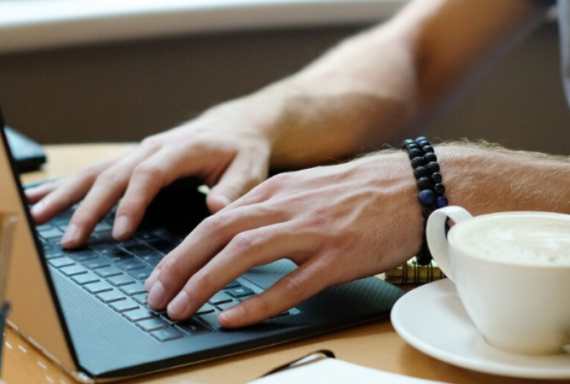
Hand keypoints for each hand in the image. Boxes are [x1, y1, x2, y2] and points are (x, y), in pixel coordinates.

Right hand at [25, 100, 276, 248]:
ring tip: (35, 217)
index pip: (148, 175)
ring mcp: (135, 154)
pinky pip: (91, 174)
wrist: (234, 126)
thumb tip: (215, 208)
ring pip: (93, 173)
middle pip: (112, 176)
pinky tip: (35, 198)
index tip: (119, 232)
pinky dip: (62, 186)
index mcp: (180, 149)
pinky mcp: (128, 162)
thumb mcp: (250, 168)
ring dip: (64, 196)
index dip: (131, 203)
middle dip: (88, 209)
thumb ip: (234, 189)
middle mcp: (151, 148)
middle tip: (71, 240)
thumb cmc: (242, 150)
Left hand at [144, 152, 424, 326]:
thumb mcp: (305, 191)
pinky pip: (290, 283)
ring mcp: (312, 232)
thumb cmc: (361, 193)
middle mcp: (286, 207)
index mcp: (275, 191)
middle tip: (155, 297)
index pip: (212, 221)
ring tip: (181, 309)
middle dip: (178, 268)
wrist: (414, 186)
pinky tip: (233, 317)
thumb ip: (269, 210)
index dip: (179, 252)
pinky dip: (256, 302)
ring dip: (204, 283)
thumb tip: (232, 236)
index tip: (159, 278)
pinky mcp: (337, 258)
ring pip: (242, 254)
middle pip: (215, 234)